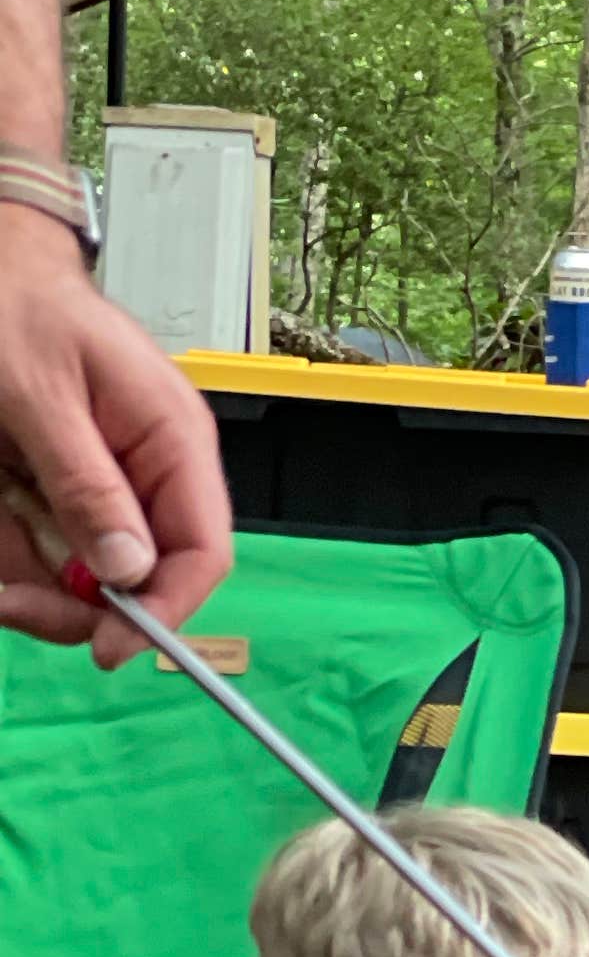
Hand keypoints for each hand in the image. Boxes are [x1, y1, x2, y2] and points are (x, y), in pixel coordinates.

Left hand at [0, 216, 232, 667]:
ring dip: (33, 583)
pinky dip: (16, 560)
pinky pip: (50, 551)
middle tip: (10, 601)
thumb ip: (87, 484)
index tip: (107, 647)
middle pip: (142, 576)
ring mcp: (108, 486)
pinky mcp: (66, 493)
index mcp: (172, 440)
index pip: (202, 550)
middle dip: (75, 602)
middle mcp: (151, 473)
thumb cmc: (16, 308)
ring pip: (88, 574)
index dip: (164, 608)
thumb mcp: (40, 395)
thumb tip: (130, 569)